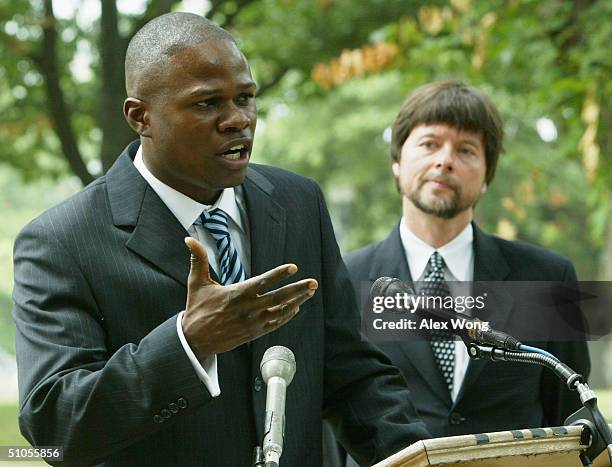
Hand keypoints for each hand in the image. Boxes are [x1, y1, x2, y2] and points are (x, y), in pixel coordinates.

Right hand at [182, 237, 317, 359]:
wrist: (194, 341)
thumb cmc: (197, 309)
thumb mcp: (196, 283)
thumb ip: (197, 260)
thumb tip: (188, 239)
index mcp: (236, 294)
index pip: (262, 282)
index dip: (279, 274)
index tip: (293, 267)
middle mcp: (248, 309)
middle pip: (278, 298)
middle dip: (298, 289)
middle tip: (313, 282)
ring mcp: (253, 323)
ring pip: (281, 311)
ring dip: (297, 301)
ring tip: (310, 292)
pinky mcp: (254, 333)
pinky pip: (276, 323)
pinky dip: (287, 315)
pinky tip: (296, 307)